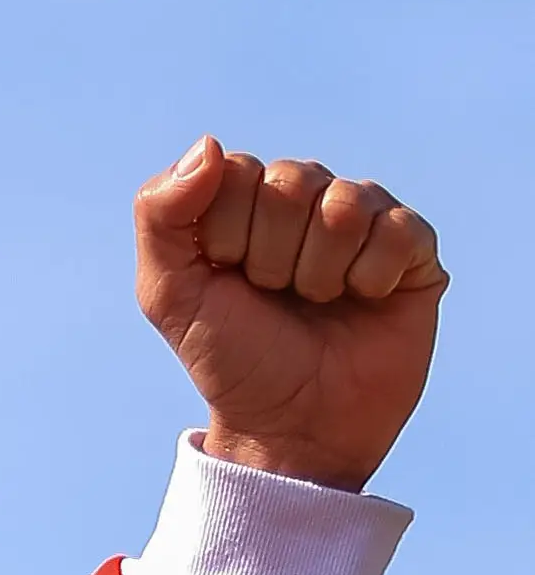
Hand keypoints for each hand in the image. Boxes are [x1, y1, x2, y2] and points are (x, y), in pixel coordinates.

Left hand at [134, 139, 443, 491]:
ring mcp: (364, 221)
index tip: (229, 281)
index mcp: (250, 200)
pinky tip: (363, 303)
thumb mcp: (169, 295)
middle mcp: (310, 200)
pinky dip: (370, 278)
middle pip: (293, 183)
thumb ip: (160, 215)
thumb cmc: (231, 361)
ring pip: (344, 205)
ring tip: (317, 305)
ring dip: (319, 273)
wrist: (288, 429)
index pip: (240, 172)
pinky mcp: (413, 250)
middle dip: (272, 258)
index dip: (228, 237)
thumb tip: (210, 145)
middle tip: (276, 299)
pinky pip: (396, 231)